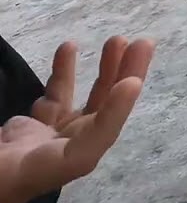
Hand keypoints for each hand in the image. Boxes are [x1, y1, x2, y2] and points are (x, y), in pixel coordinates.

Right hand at [0, 37, 153, 202]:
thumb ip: (40, 121)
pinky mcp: (39, 128)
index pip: (102, 131)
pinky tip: (70, 47)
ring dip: (107, 70)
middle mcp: (73, 148)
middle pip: (108, 108)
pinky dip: (65, 72)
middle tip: (145, 43)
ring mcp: (57, 136)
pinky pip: (58, 96)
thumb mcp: (27, 158)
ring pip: (90, 99)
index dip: (118, 107)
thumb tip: (59, 110)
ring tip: (120, 41)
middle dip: (127, 76)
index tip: (133, 81)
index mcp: (71, 161)